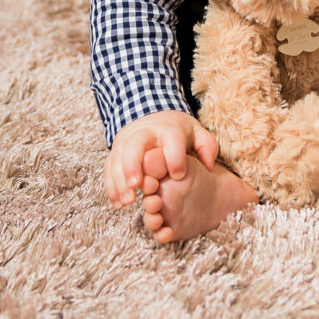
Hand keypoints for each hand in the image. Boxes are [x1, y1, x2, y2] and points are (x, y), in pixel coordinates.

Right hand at [103, 109, 217, 207]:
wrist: (153, 115)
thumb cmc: (177, 131)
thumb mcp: (196, 132)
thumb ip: (207, 146)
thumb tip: (209, 166)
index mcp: (168, 129)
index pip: (171, 138)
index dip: (174, 156)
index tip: (178, 175)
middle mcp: (145, 132)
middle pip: (135, 144)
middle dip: (134, 164)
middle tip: (137, 186)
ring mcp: (127, 140)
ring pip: (118, 157)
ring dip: (119, 180)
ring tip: (127, 202)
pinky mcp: (116, 150)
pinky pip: (109, 166)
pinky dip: (111, 186)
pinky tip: (117, 203)